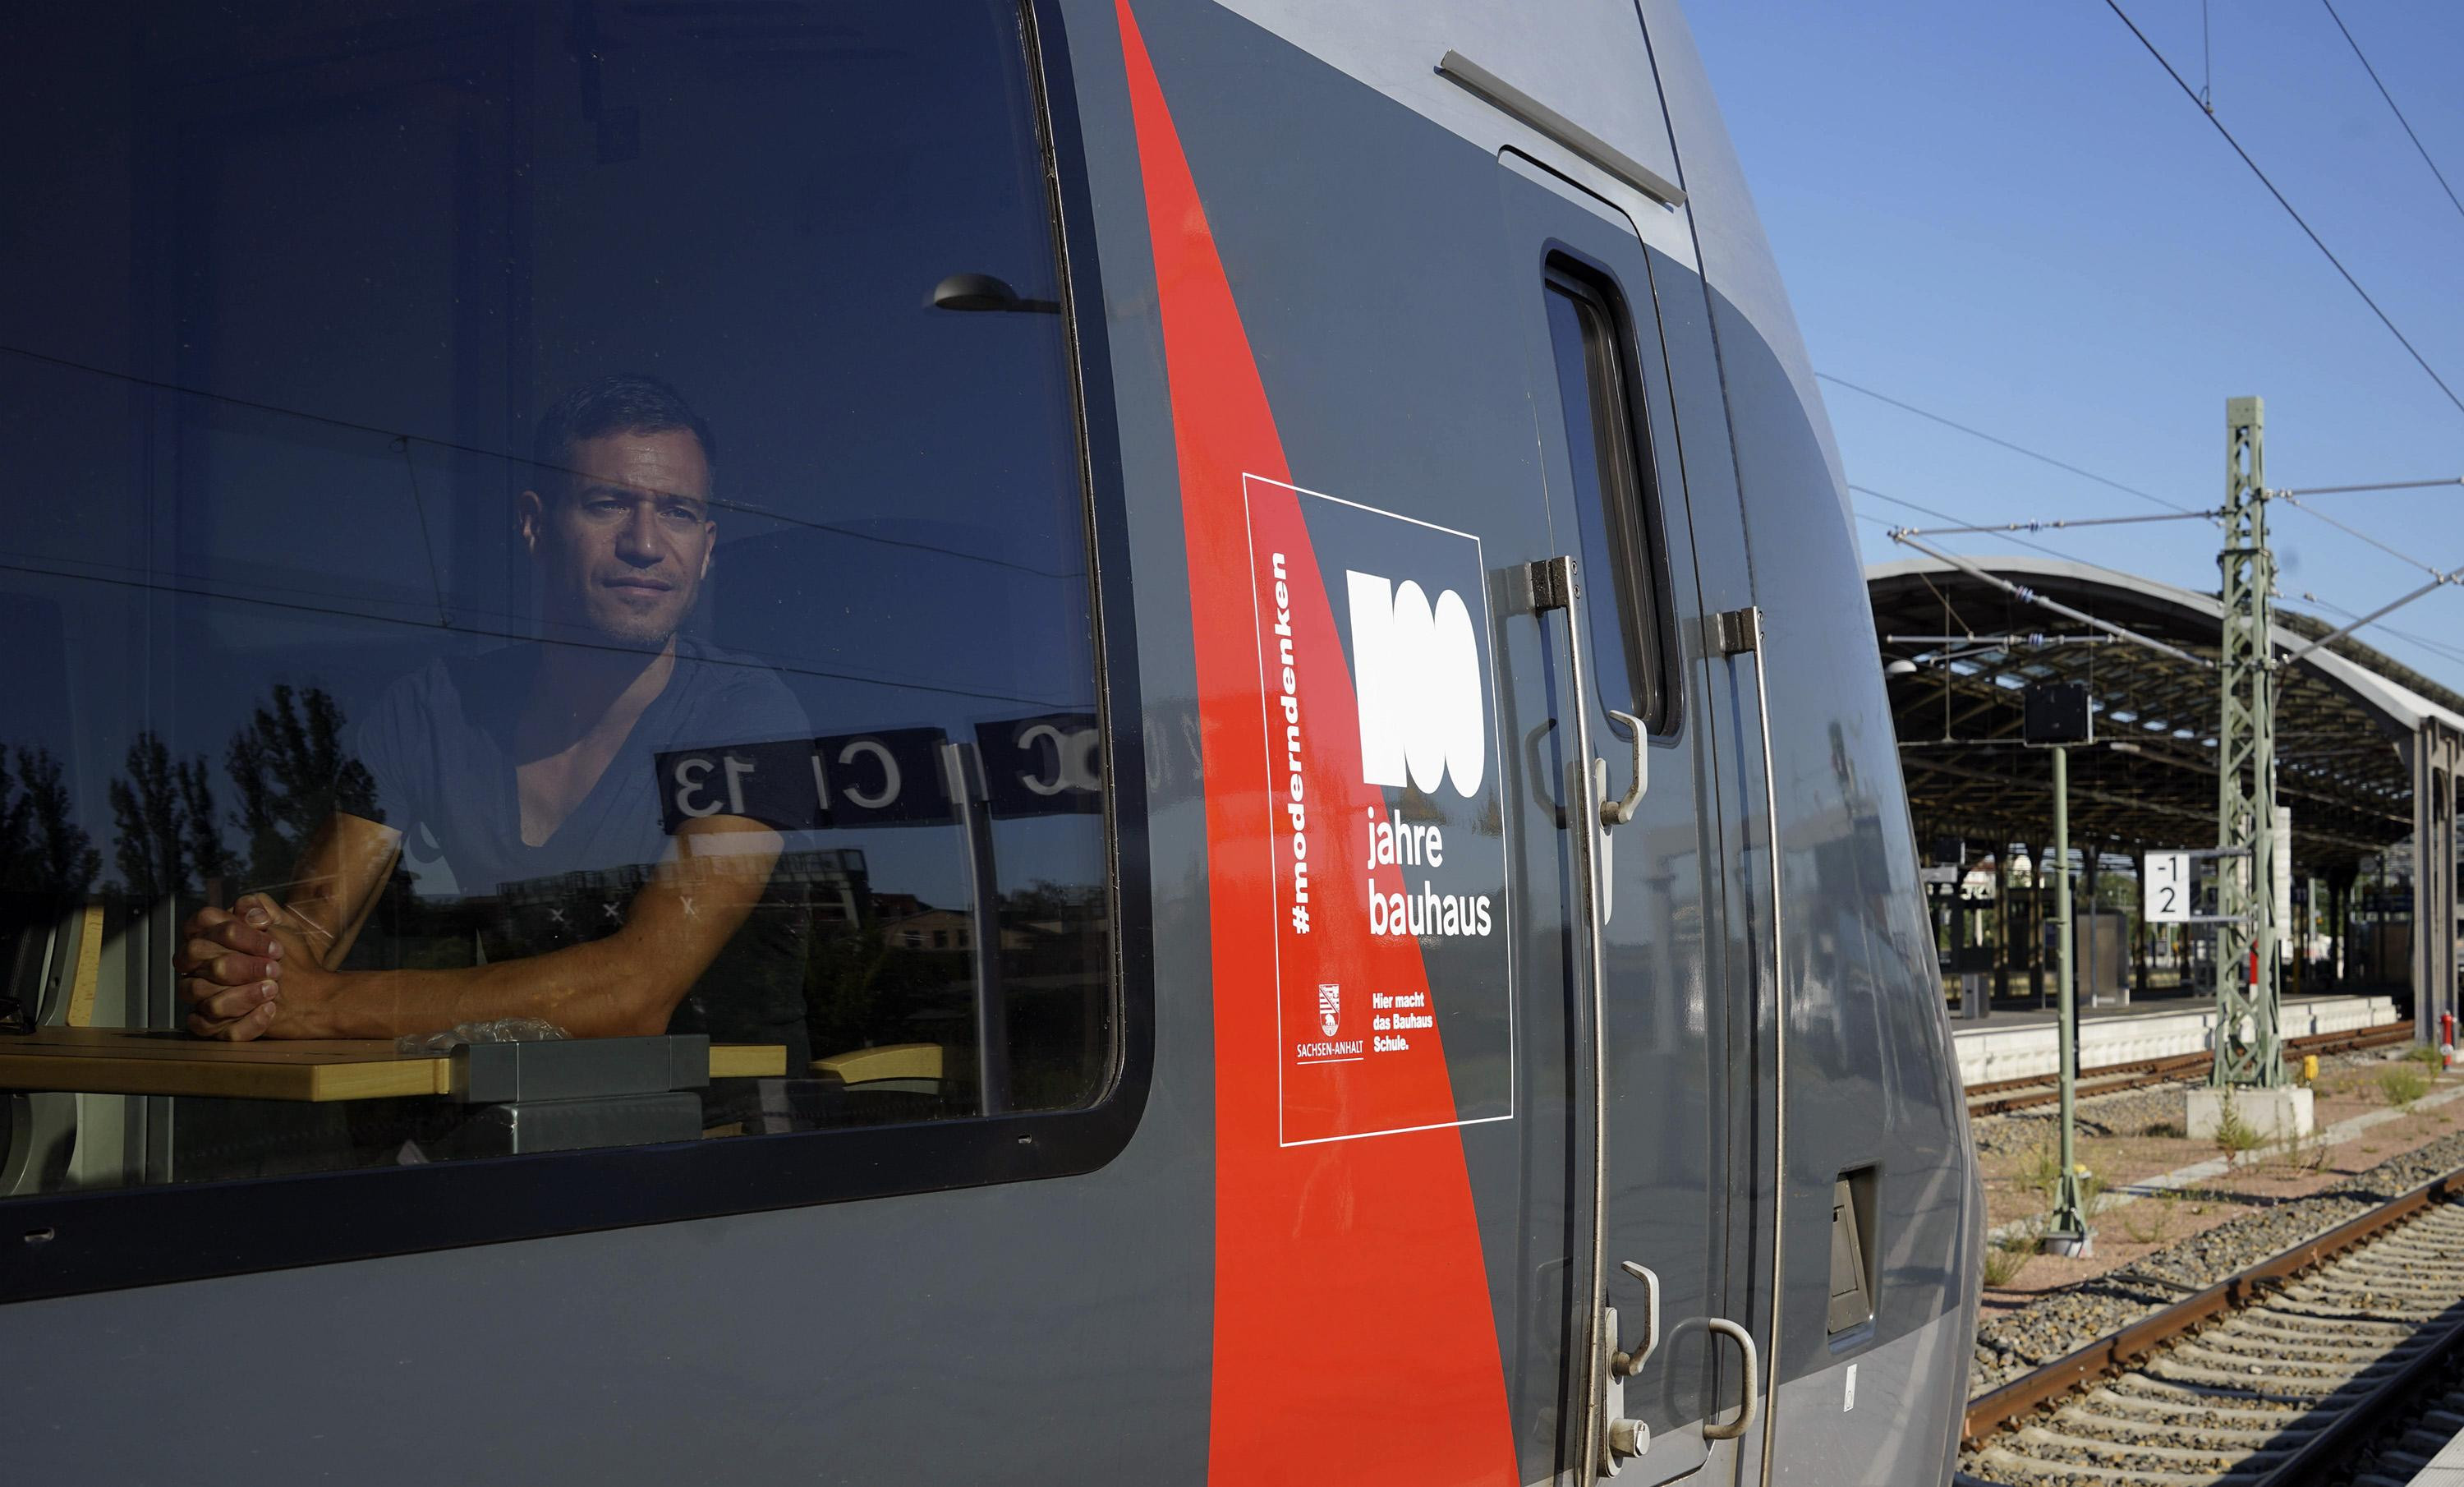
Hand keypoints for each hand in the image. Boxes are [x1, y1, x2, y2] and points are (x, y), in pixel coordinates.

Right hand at [176, 894, 287, 1038]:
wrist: (309, 993)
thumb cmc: (288, 956)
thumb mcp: (282, 926)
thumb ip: (263, 910)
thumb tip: (253, 915)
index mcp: (208, 936)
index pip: (202, 921)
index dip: (236, 931)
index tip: (272, 941)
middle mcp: (195, 965)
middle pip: (197, 955)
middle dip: (240, 964)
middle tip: (275, 970)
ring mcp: (199, 996)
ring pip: (200, 993)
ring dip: (243, 994)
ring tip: (273, 990)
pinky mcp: (210, 1025)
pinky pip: (208, 1027)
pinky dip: (244, 1022)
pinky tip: (269, 1011)